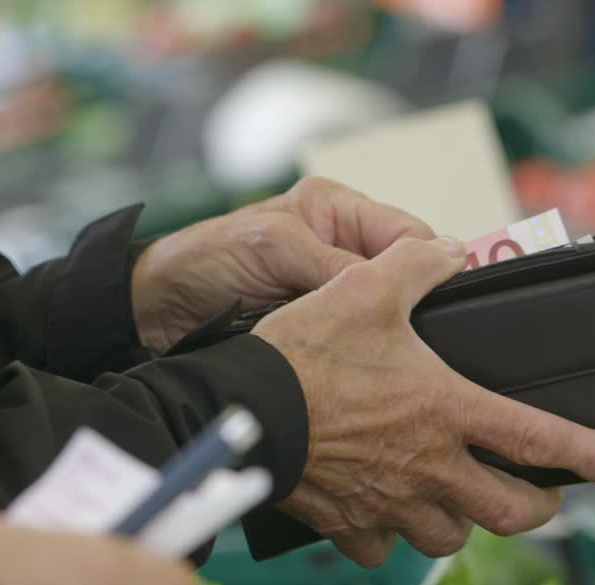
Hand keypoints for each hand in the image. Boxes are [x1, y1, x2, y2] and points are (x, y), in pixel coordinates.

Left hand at [130, 176, 433, 353]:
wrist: (156, 309)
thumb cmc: (205, 259)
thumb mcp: (275, 249)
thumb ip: (337, 264)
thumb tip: (399, 279)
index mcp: (336, 208)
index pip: (408, 233)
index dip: (428, 263)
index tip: (439, 298)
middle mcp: (341, 245)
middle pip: (404, 275)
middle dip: (410, 302)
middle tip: (420, 336)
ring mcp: (330, 287)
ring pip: (386, 311)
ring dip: (387, 331)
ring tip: (394, 354)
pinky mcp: (319, 325)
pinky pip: (358, 336)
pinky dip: (364, 350)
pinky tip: (369, 366)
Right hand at [252, 237, 594, 566]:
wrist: (243, 411)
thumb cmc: (306, 351)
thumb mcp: (366, 288)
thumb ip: (417, 264)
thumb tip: (448, 249)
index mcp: (449, 410)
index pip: (539, 439)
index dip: (591, 455)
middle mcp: (431, 468)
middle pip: (510, 513)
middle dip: (536, 508)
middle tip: (538, 494)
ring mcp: (390, 504)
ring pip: (450, 538)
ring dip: (461, 521)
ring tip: (453, 497)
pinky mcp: (348, 526)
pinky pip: (383, 551)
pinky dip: (388, 538)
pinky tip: (381, 513)